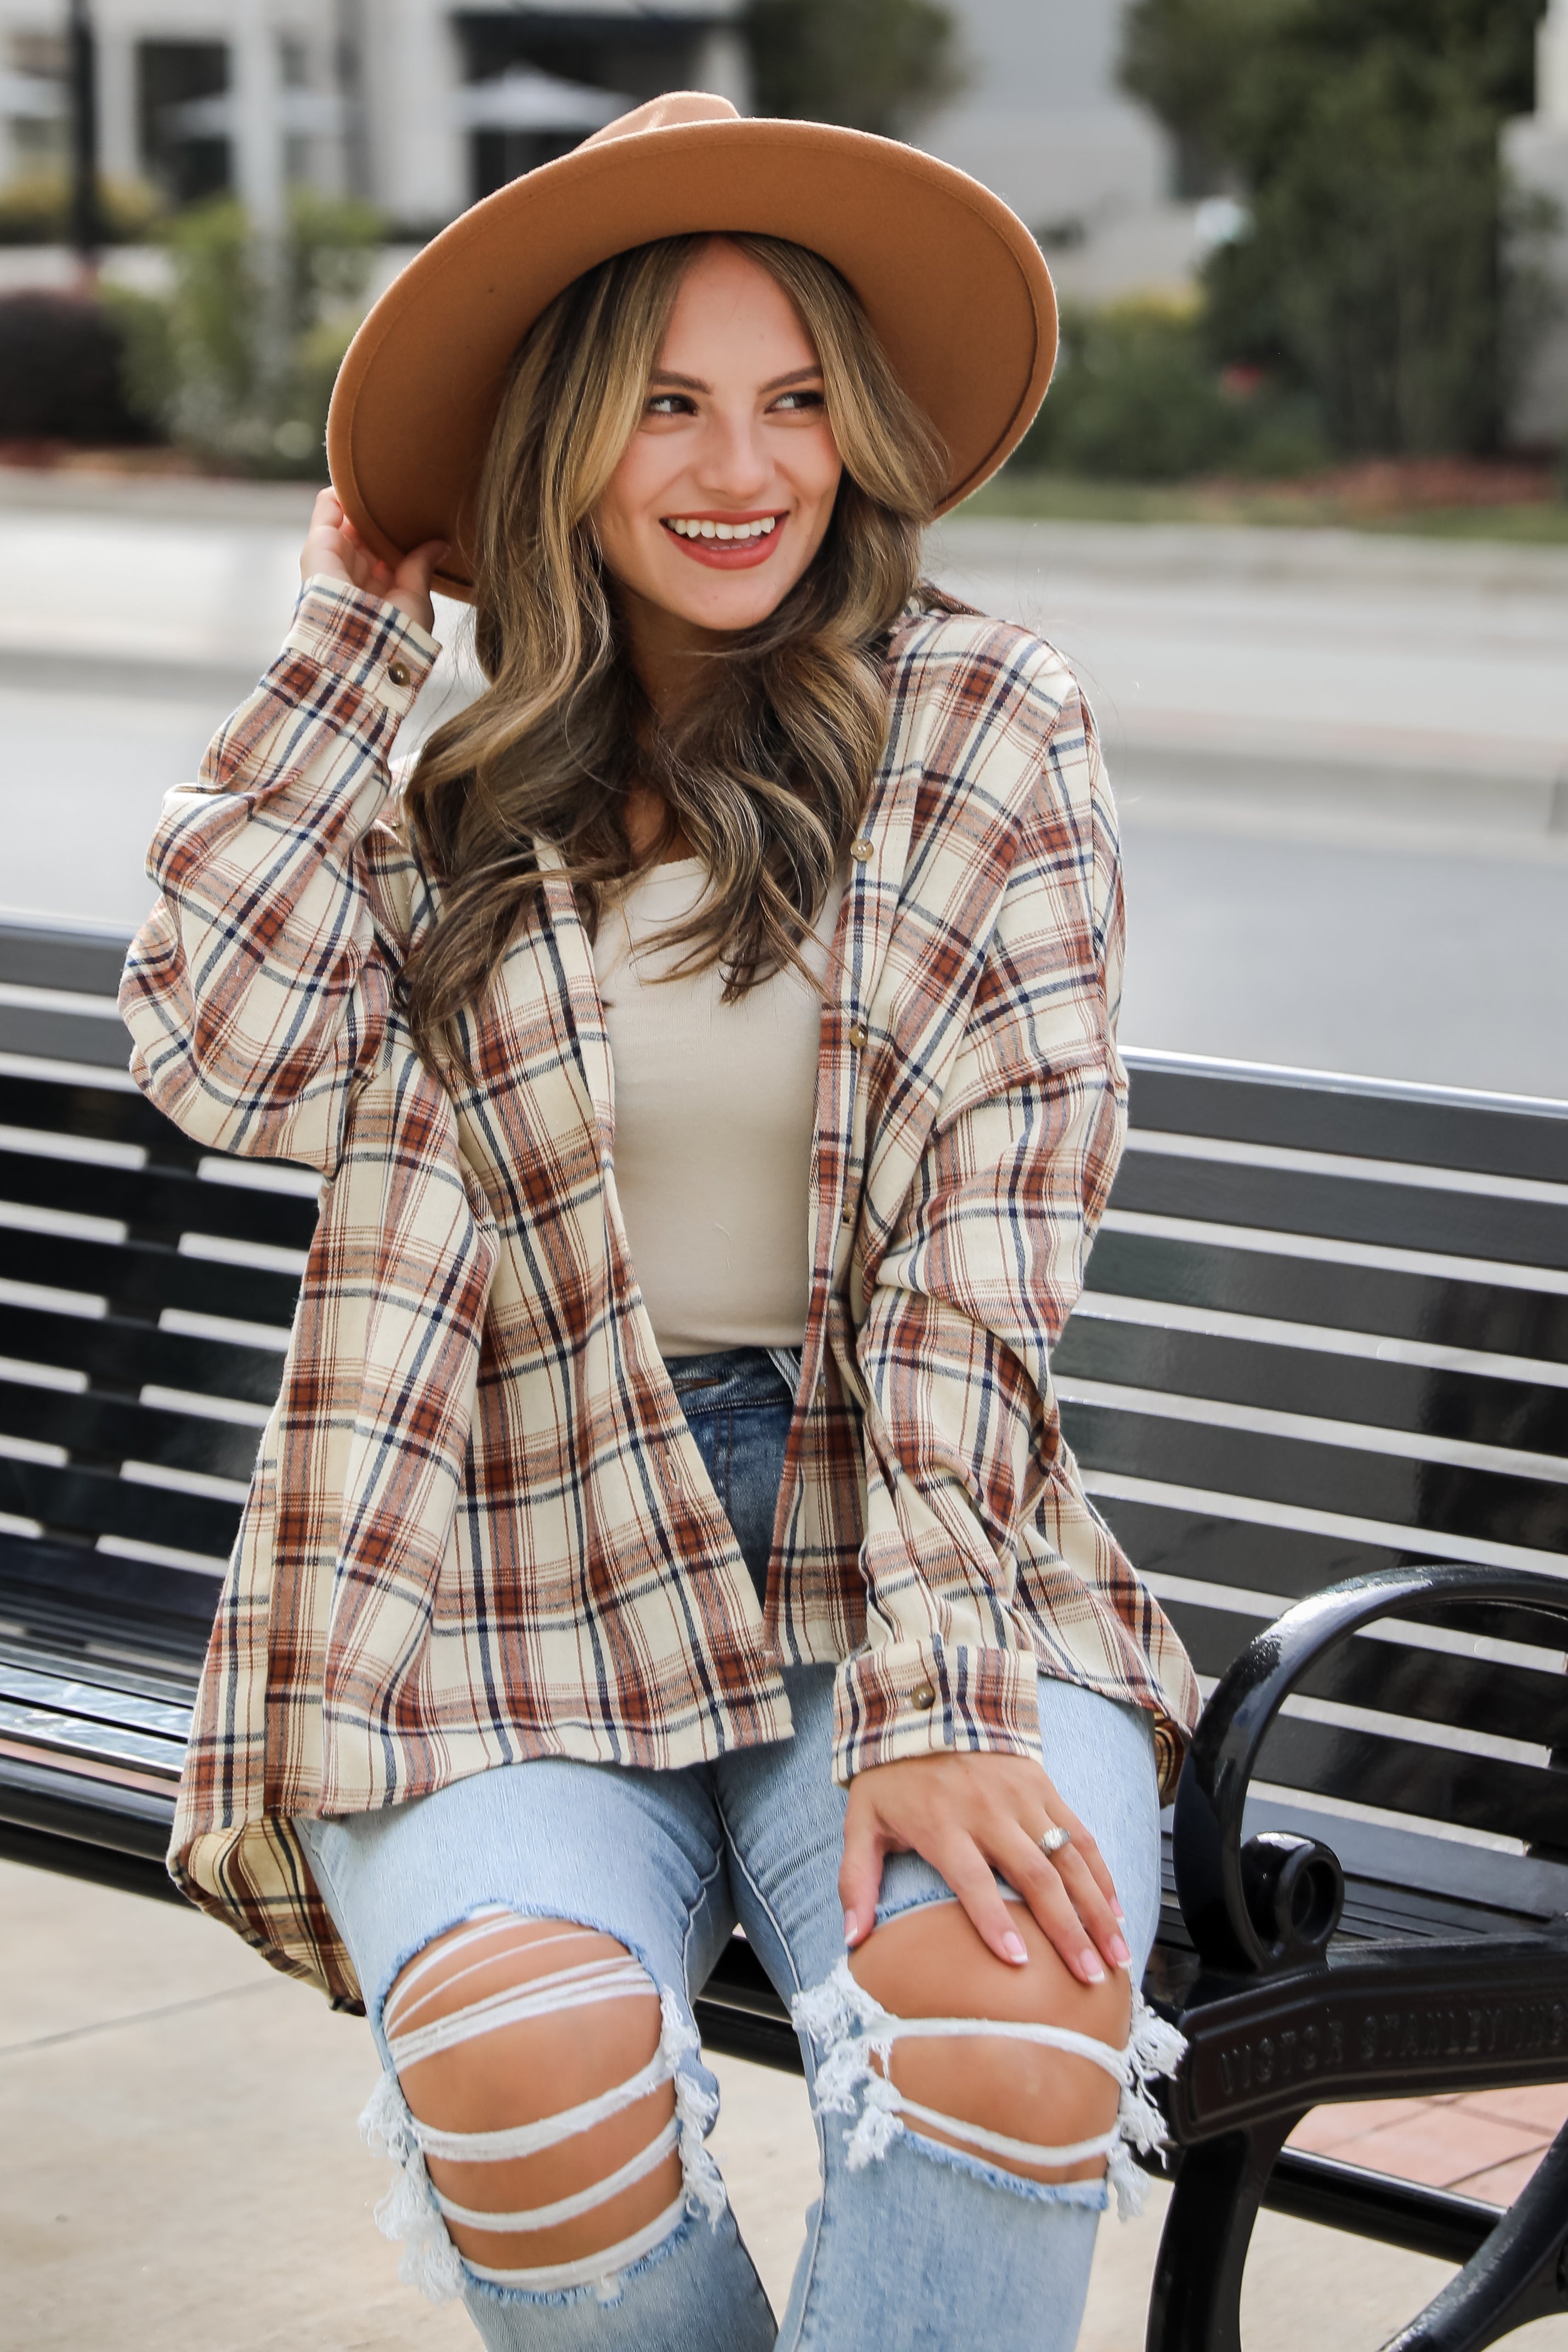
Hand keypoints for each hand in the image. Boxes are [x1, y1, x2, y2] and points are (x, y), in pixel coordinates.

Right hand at [300, 487, 447, 636]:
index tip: (419, 516)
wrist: (362, 650)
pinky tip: (359, 479)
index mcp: (377, 595)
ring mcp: (333, 563)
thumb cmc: (393, 637)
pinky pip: (326, 511)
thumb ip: (419, 568)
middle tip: (405, 495)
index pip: (385, 556)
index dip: (398, 536)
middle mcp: (353, 579)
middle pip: (366, 536)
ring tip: (383, 478)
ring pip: (346, 521)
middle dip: (382, 517)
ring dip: (362, 502)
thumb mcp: (414, 599)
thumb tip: (440, 544)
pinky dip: (340, 494)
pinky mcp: (317, 549)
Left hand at [839, 1749, 1130, 1983]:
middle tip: (1089, 1976)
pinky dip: (1101, 1872)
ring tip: (1115, 1954)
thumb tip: (852, 1940)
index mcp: (942, 1825)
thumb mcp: (861, 1821)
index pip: (973, 1879)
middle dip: (1066, 1930)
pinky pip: (1080, 1833)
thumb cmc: (891, 1775)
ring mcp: (1022, 1798)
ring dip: (1095, 1908)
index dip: (995, 1920)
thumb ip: (855, 1880)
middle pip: (1035, 1876)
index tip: (1019, 1961)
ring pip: (1068, 1858)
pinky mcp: (1043, 1786)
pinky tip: (1115, 1909)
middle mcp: (988, 1812)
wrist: (925, 1706)